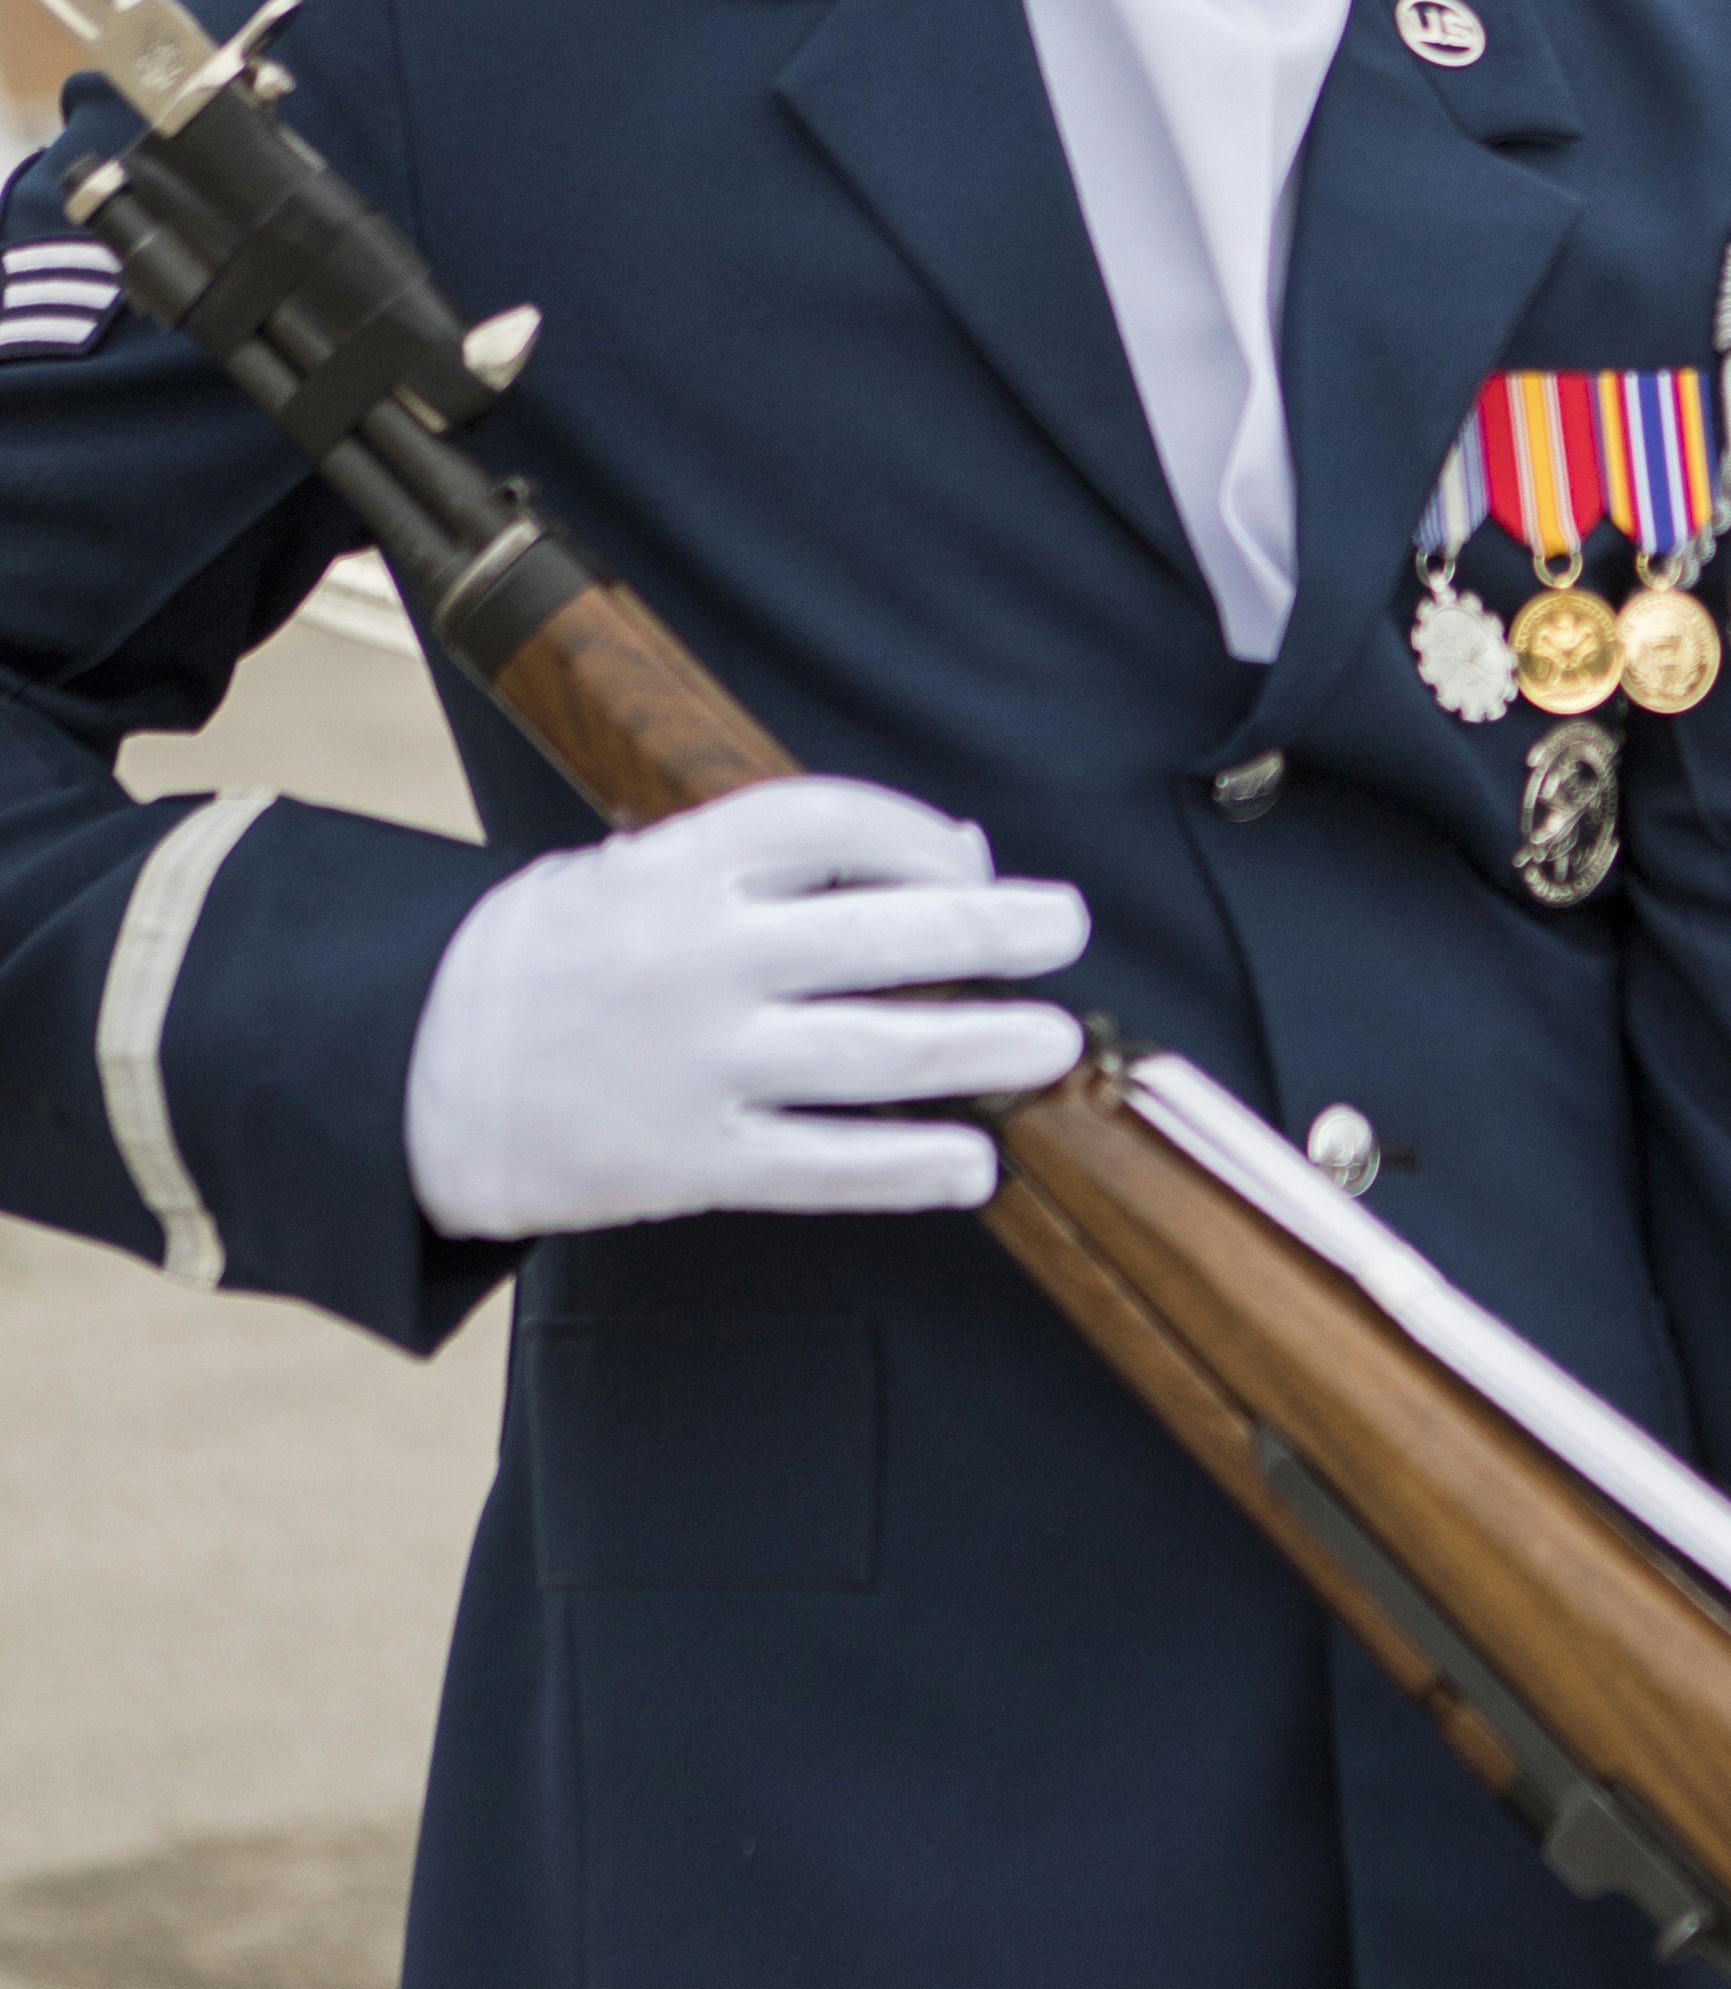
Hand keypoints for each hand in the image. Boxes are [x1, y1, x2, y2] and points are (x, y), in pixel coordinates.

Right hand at [404, 777, 1090, 1243]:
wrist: (406, 1069)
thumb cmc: (550, 959)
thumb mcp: (634, 870)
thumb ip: (767, 866)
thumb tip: (946, 860)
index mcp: (674, 868)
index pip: (832, 822)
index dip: (920, 836)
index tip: (970, 858)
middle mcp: (696, 961)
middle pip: (880, 933)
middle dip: (993, 928)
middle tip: (1065, 928)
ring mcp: (695, 1065)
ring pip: (874, 1053)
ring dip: (982, 1047)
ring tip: (1053, 1044)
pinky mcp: (686, 1162)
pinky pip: (823, 1167)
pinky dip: (909, 1166)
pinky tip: (975, 1166)